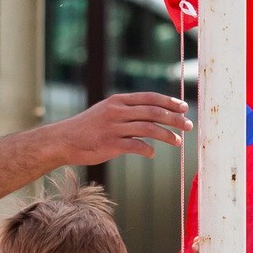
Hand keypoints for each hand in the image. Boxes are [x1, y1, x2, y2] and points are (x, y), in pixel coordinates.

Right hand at [47, 93, 189, 164]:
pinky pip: (135, 146)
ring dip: (167, 135)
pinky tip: (152, 154)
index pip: (150, 97)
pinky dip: (147, 150)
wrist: (63, 140)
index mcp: (118, 101)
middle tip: (188, 126)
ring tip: (178, 142)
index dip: (169, 102)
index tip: (184, 107)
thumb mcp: (107, 111)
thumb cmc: (88, 128)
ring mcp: (113, 127)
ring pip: (148, 128)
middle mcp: (117, 111)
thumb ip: (127, 111)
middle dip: (174, 119)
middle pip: (153, 112)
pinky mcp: (110, 144)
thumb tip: (152, 115)